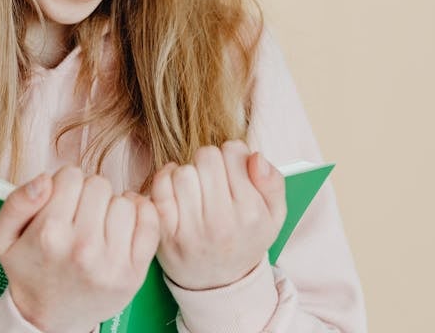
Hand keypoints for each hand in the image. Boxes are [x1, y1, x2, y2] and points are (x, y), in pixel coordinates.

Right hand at [0, 166, 159, 332]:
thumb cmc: (30, 270)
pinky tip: (123, 222)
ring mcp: (112, 262)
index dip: (64, 184)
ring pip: (124, 201)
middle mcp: (83, 248)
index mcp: (49, 234)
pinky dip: (140, 214)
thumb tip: (44, 179)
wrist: (50, 318)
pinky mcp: (135, 272)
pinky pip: (150, 221)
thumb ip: (17, 202)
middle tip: (79, 215)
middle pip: (99, 184)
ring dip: (112, 207)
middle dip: (88, 194)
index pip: (71, 175)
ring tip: (98, 224)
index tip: (61, 201)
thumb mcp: (4, 237)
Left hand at [150, 140, 285, 290]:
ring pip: (183, 171)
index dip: (233, 154)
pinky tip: (177, 187)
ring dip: (188, 172)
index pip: (233, 152)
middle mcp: (220, 222)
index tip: (233, 168)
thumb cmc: (245, 239)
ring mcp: (190, 229)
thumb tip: (254, 156)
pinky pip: (160, 187)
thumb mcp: (274, 215)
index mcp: (250, 213)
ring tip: (197, 186)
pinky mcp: (165, 232)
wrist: (218, 282)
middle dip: (210, 160)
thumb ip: (273, 182)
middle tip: (213, 176)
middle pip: (206, 157)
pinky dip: (165, 179)